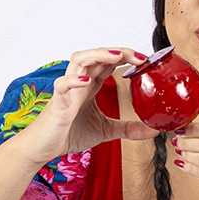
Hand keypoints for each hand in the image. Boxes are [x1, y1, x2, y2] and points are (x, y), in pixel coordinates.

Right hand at [16, 47, 159, 166]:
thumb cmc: (69, 133)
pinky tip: (87, 82)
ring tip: (117, 56)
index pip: (111, 62)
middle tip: (141, 58)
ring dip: (98, 54)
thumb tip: (155, 130)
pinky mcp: (57, 102)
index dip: (128, 56)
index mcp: (92, 85)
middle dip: (120, 51)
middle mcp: (81, 82)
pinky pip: (62, 85)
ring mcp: (68, 89)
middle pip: (99, 55)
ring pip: (79, 59)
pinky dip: (73, 81)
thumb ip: (129, 129)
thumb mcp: (106, 131)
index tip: (147, 61)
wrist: (44, 147)